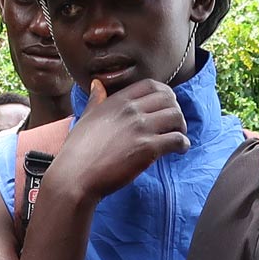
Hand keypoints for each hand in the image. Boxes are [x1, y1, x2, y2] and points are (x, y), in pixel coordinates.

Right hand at [55, 78, 188, 202]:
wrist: (75, 176)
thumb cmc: (77, 151)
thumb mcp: (85, 118)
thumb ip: (95, 100)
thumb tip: (96, 84)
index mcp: (117, 100)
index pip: (151, 85)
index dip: (165, 94)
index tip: (167, 105)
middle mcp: (130, 110)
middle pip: (168, 99)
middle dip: (176, 110)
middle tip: (175, 124)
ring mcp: (140, 128)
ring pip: (176, 117)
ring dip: (181, 127)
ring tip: (179, 137)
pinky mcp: (148, 148)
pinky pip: (176, 139)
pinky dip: (183, 144)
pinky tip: (179, 150)